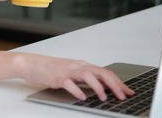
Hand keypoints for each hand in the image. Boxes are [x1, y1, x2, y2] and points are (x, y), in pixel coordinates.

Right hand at [17, 53, 133, 101]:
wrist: (32, 64)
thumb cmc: (52, 70)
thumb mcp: (73, 74)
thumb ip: (86, 79)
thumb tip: (104, 88)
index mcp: (84, 66)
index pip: (106, 73)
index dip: (119, 82)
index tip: (129, 92)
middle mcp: (78, 66)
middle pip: (101, 72)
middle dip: (114, 84)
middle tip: (123, 96)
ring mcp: (68, 71)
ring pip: (87, 75)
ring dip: (98, 86)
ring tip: (104, 98)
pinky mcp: (57, 77)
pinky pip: (69, 83)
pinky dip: (77, 90)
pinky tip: (82, 97)